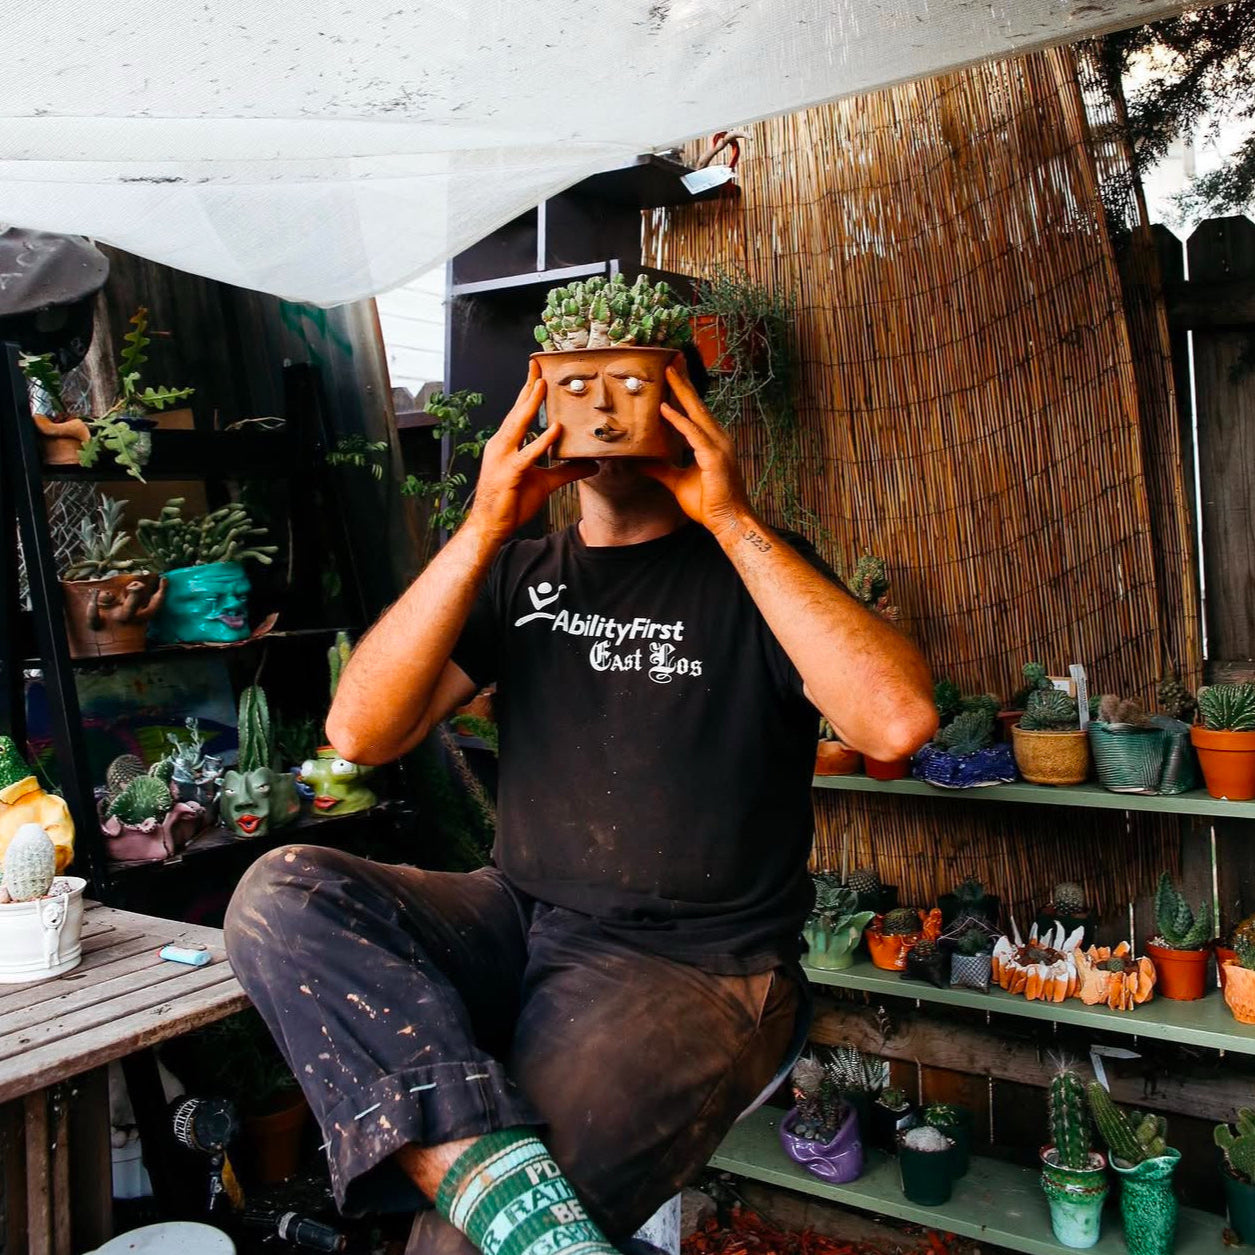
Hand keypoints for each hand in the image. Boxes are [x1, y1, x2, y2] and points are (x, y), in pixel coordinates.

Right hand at [466, 363, 594, 545]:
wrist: (491, 525)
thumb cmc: (512, 502)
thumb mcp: (546, 483)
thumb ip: (568, 471)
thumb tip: (592, 465)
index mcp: (507, 445)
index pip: (519, 413)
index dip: (528, 392)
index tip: (537, 373)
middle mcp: (501, 446)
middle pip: (516, 412)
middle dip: (527, 388)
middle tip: (537, 366)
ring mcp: (502, 459)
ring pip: (518, 426)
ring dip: (531, 405)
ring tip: (543, 386)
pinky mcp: (509, 474)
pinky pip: (527, 455)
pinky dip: (542, 441)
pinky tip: (555, 430)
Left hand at [639, 358, 751, 538]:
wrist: (727, 521)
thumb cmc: (708, 503)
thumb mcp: (676, 482)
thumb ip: (661, 469)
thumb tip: (640, 462)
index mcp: (710, 441)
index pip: (694, 410)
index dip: (683, 391)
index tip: (672, 372)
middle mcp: (716, 438)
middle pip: (697, 403)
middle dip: (684, 380)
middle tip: (672, 357)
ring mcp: (718, 446)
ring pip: (696, 412)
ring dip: (682, 391)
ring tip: (668, 371)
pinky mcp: (714, 457)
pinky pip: (693, 434)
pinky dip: (679, 420)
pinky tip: (665, 408)